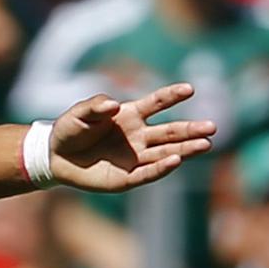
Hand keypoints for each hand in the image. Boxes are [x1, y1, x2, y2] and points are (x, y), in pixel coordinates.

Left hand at [47, 83, 215, 192]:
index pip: (156, 103)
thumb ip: (96, 106)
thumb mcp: (80, 112)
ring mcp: (134, 157)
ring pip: (166, 152)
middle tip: (212, 127)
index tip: (190, 89)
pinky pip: (147, 173)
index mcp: (129, 115)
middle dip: (191, 130)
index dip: (172, 96)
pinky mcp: (126, 178)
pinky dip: (162, 167)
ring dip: (185, 149)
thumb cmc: (70, 128)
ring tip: (206, 144)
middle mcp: (138, 136)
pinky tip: (177, 160)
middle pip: (170, 132)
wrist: (56, 156)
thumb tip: (114, 105)